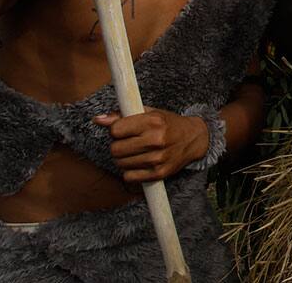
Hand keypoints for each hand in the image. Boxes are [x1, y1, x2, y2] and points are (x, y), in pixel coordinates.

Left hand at [94, 107, 208, 182]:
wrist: (194, 139)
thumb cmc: (168, 124)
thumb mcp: (149, 113)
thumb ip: (123, 115)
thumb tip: (97, 119)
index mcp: (153, 121)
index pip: (115, 130)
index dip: (116, 130)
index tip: (123, 130)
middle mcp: (156, 140)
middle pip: (115, 149)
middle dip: (118, 145)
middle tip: (128, 142)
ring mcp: (158, 159)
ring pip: (120, 164)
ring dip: (124, 158)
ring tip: (135, 151)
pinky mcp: (159, 173)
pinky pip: (129, 177)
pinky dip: (130, 171)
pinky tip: (139, 162)